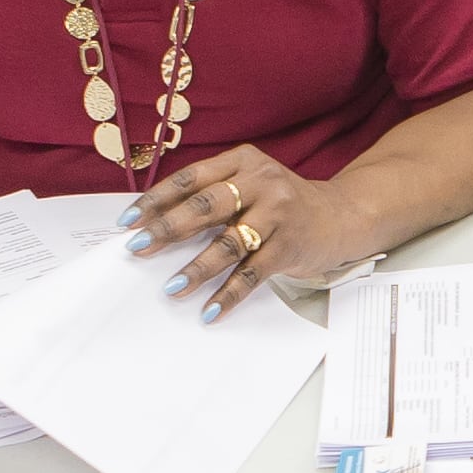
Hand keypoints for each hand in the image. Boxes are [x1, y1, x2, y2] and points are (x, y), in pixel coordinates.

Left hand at [125, 145, 361, 314]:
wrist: (342, 215)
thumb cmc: (283, 203)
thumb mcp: (252, 184)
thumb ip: (214, 194)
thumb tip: (158, 222)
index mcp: (243, 162)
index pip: (191, 179)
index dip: (157, 199)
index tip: (129, 220)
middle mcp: (261, 183)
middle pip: (206, 206)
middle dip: (168, 229)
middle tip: (139, 248)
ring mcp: (278, 215)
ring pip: (229, 244)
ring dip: (196, 269)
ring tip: (172, 288)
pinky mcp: (289, 247)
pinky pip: (252, 274)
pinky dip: (229, 294)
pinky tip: (210, 310)